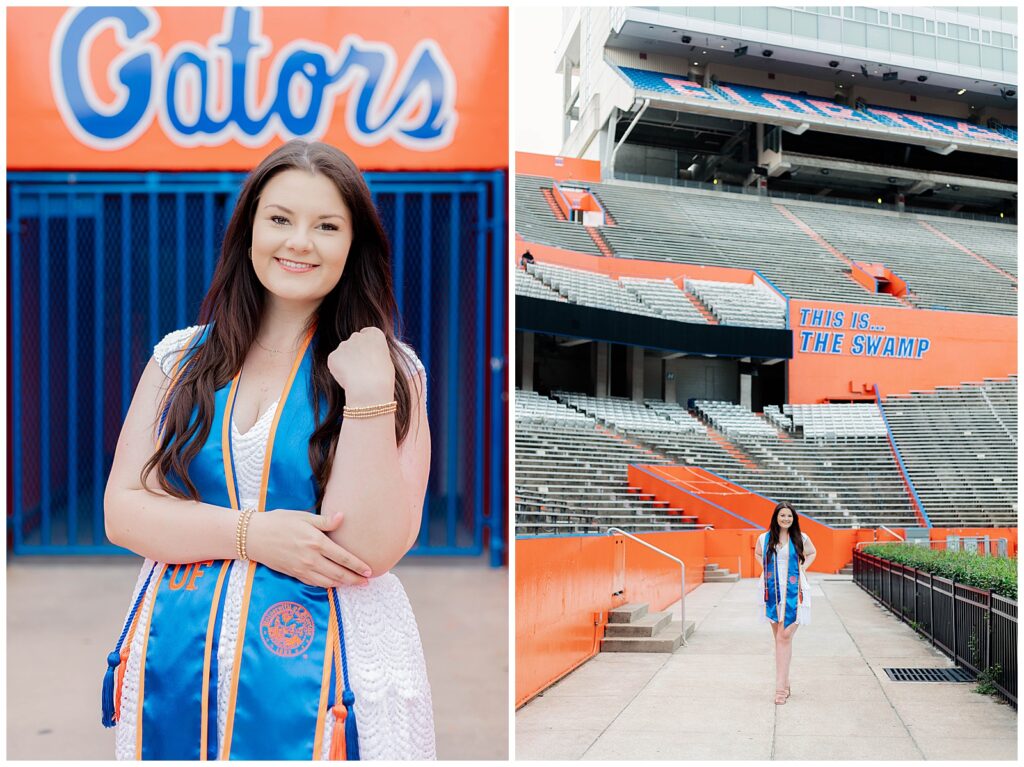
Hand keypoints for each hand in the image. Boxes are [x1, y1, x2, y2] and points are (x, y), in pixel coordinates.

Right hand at [245, 509, 371, 587]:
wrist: (254, 536)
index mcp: (316, 542)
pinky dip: (327, 585)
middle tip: (367, 582)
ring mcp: (302, 569)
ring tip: (355, 584)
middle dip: (355, 579)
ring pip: (328, 582)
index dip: (358, 566)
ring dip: (343, 584)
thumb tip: (342, 517)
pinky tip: (334, 584)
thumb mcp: (303, 516)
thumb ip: (324, 521)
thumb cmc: (279, 522)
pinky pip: (315, 583)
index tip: (370, 570)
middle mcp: (311, 558)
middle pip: (338, 573)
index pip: (343, 557)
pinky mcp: (294, 574)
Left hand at [327, 326, 395, 405]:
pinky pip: (334, 362)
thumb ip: (375, 353)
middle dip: (355, 352)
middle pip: (354, 341)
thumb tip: (368, 357)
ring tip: (355, 376)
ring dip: (346, 361)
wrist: (369, 387)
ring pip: (343, 352)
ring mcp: (343, 345)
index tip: (368, 356)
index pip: (367, 334)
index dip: (367, 346)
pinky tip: (347, 378)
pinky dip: (338, 370)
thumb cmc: (382, 377)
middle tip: (360, 368)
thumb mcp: (386, 360)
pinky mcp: (333, 356)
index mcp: (374, 334)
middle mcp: (358, 336)